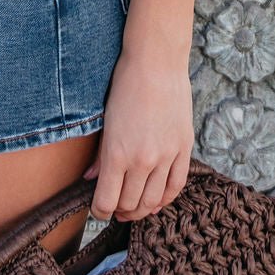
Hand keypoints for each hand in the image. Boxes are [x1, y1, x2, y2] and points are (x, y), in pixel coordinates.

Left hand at [82, 48, 194, 222]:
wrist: (156, 63)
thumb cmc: (125, 86)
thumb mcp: (106, 120)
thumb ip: (99, 155)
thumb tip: (91, 179)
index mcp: (117, 153)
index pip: (106, 201)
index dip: (99, 211)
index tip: (97, 210)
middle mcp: (143, 160)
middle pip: (130, 204)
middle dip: (118, 211)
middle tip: (113, 208)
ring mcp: (166, 156)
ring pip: (154, 201)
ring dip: (141, 209)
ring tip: (133, 207)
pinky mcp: (184, 149)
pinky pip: (176, 186)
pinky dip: (165, 199)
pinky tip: (156, 200)